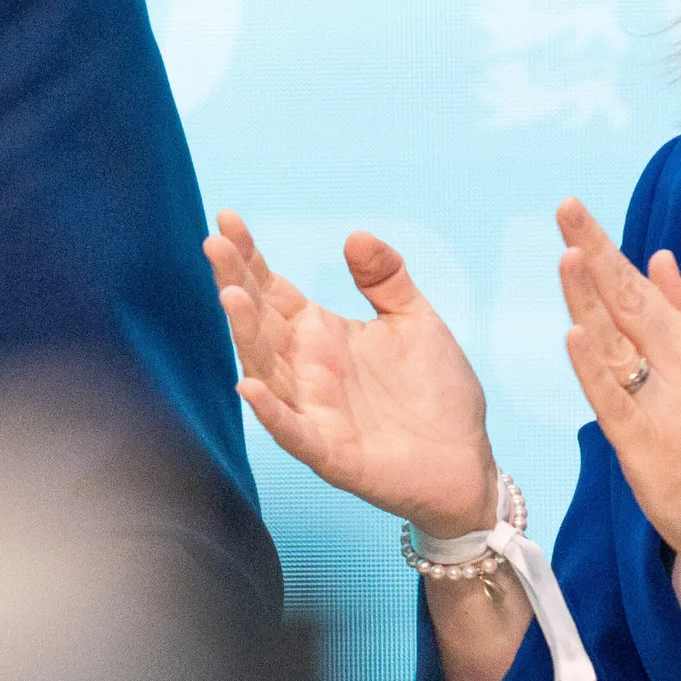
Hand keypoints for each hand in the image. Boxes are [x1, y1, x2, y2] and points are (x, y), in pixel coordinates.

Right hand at [206, 211, 497, 537]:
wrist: (466, 461)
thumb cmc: (437, 394)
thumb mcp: (416, 321)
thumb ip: (386, 279)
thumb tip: (355, 234)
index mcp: (321, 335)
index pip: (273, 290)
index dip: (249, 257)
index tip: (227, 218)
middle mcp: (307, 370)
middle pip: (259, 321)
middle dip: (235, 282)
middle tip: (214, 242)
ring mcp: (314, 411)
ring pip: (267, 369)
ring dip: (245, 335)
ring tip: (231, 295)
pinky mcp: (331, 453)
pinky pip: (293, 431)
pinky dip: (270, 412)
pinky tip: (248, 385)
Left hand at [554, 198, 680, 591]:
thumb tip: (659, 257)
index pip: (639, 287)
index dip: (603, 248)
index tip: (572, 209)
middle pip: (629, 303)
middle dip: (595, 254)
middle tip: (566, 208)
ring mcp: (664, 405)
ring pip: (620, 343)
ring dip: (592, 298)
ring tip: (568, 256)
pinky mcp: (646, 447)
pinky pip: (615, 401)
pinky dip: (595, 368)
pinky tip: (576, 336)